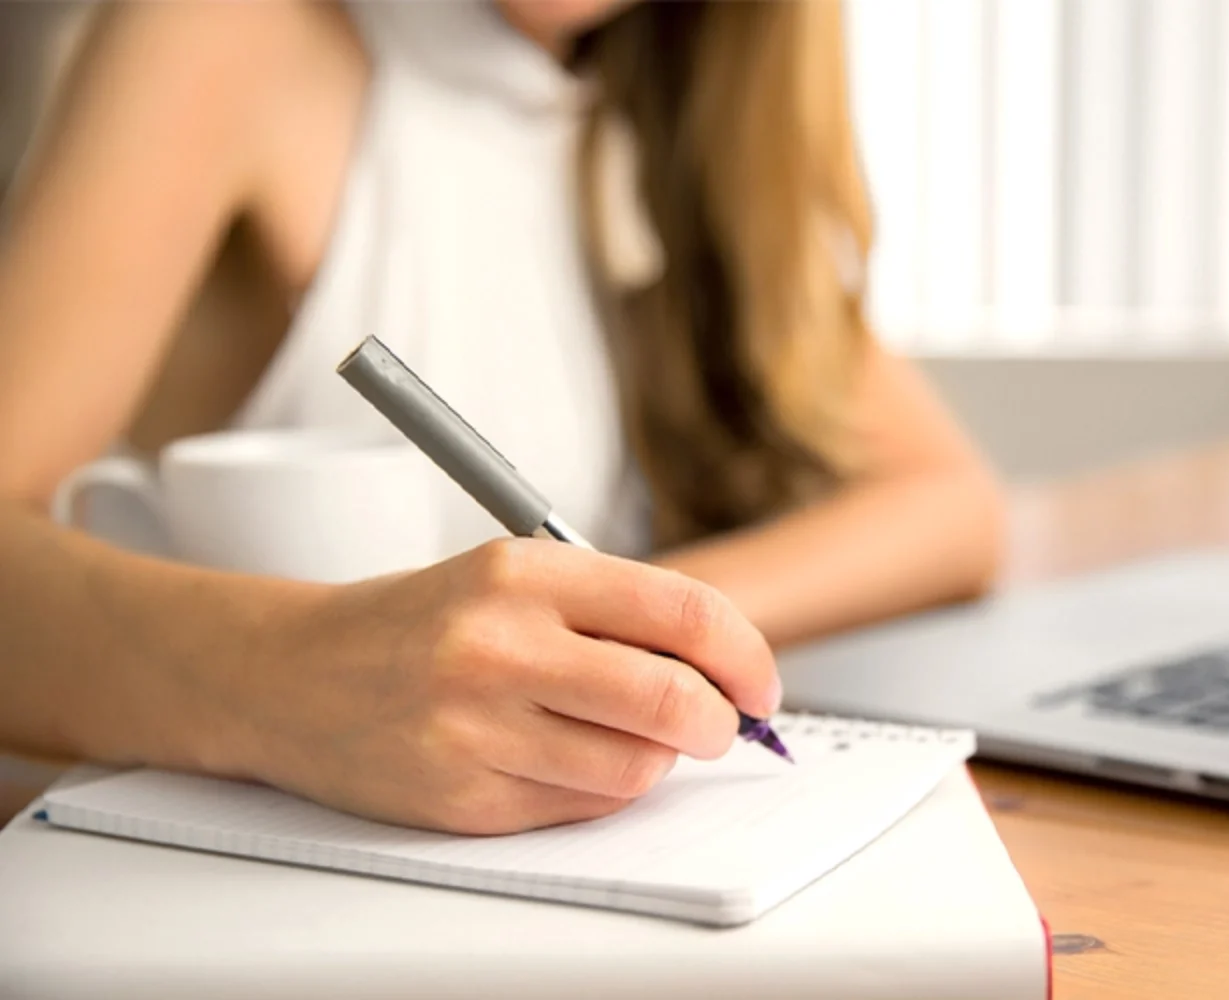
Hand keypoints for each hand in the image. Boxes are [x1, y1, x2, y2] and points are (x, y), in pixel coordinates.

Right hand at [229, 539, 781, 834]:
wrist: (288, 674)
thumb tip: (725, 666)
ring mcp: (476, 727)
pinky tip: (563, 758)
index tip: (761, 684)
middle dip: (719, 723)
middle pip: (672, 701)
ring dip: (656, 760)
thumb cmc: (418, 622)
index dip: (747, 657)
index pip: (685, 613)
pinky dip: (599, 789)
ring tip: (620, 735)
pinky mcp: (462, 797)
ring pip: (636, 767)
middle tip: (720, 725)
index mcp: (524, 573)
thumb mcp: (511, 578)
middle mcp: (499, 645)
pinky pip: (582, 807)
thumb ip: (614, 611)